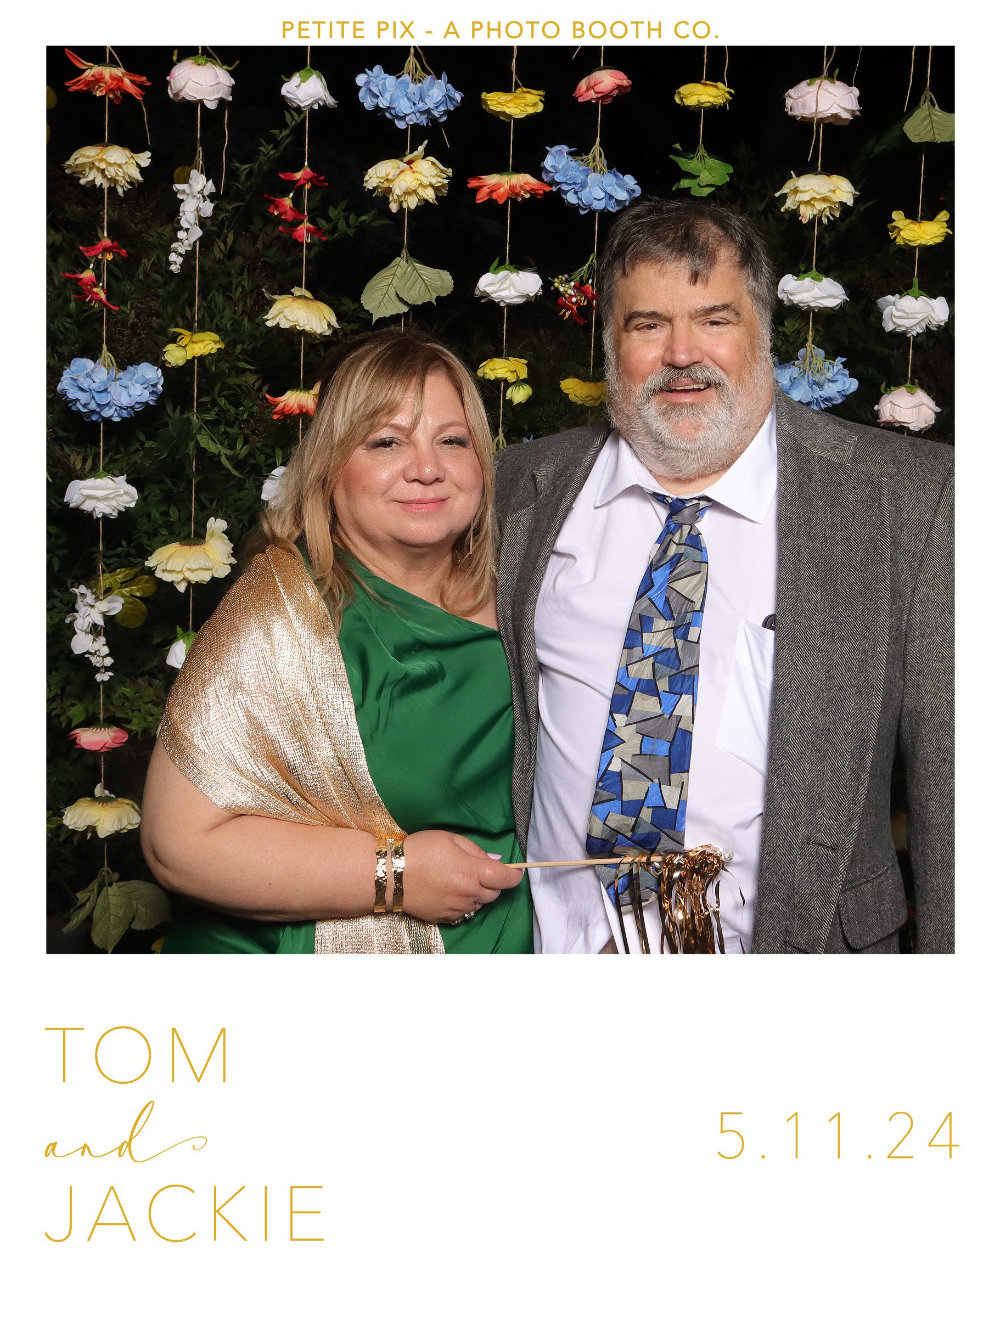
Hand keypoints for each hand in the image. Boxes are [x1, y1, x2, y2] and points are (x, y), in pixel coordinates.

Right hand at [401, 831, 522, 924]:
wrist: (389, 873)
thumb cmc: (419, 850)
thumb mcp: (450, 839)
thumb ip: (476, 851)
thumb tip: (496, 862)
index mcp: (471, 872)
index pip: (506, 879)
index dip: (515, 875)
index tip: (516, 872)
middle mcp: (467, 894)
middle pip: (494, 894)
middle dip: (493, 883)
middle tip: (479, 871)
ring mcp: (455, 908)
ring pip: (479, 904)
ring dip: (477, 894)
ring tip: (459, 880)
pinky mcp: (444, 918)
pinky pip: (463, 913)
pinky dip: (463, 904)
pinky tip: (449, 892)